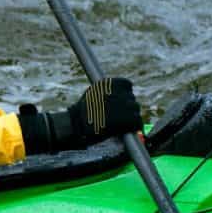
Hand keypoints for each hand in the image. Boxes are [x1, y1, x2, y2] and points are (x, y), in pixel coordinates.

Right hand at [18, 78, 143, 154]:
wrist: (74, 126)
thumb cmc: (82, 112)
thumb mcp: (92, 94)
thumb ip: (107, 92)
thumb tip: (121, 94)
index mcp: (108, 83)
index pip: (127, 85)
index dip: (126, 94)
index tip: (121, 102)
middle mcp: (116, 92)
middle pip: (132, 98)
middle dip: (128, 107)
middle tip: (120, 116)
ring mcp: (121, 105)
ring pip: (136, 110)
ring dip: (132, 117)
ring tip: (123, 123)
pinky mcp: (125, 119)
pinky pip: (137, 121)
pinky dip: (135, 126)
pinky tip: (129, 129)